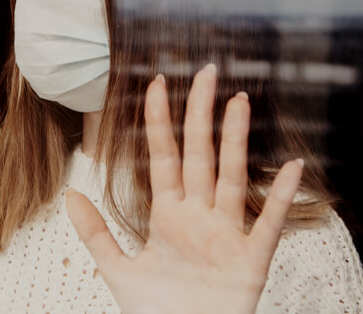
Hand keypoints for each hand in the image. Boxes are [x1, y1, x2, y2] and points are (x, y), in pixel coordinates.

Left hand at [65, 65, 303, 313]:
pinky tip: (293, 167)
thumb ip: (95, 233)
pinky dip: (281, 198)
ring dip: (235, 141)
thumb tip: (69, 194)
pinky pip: (268, 224)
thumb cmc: (157, 312)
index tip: (156, 84)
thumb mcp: (118, 270)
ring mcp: (227, 235)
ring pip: (231, 178)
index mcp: (170, 216)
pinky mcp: (250, 260)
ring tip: (238, 102)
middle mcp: (200, 217)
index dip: (160, 122)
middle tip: (206, 73)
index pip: (164, 157)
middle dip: (200, 115)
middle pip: (200, 156)